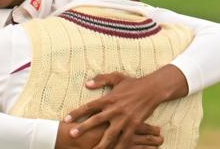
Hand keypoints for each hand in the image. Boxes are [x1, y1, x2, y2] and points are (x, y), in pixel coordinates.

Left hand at [65, 66, 187, 148]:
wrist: (153, 89)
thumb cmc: (133, 83)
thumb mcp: (116, 77)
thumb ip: (101, 79)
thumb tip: (86, 84)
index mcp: (109, 98)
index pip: (89, 106)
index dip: (77, 112)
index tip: (66, 119)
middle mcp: (115, 109)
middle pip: (96, 120)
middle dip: (83, 128)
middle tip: (72, 135)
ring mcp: (125, 118)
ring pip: (110, 134)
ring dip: (100, 144)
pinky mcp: (135, 125)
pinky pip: (126, 139)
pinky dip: (119, 147)